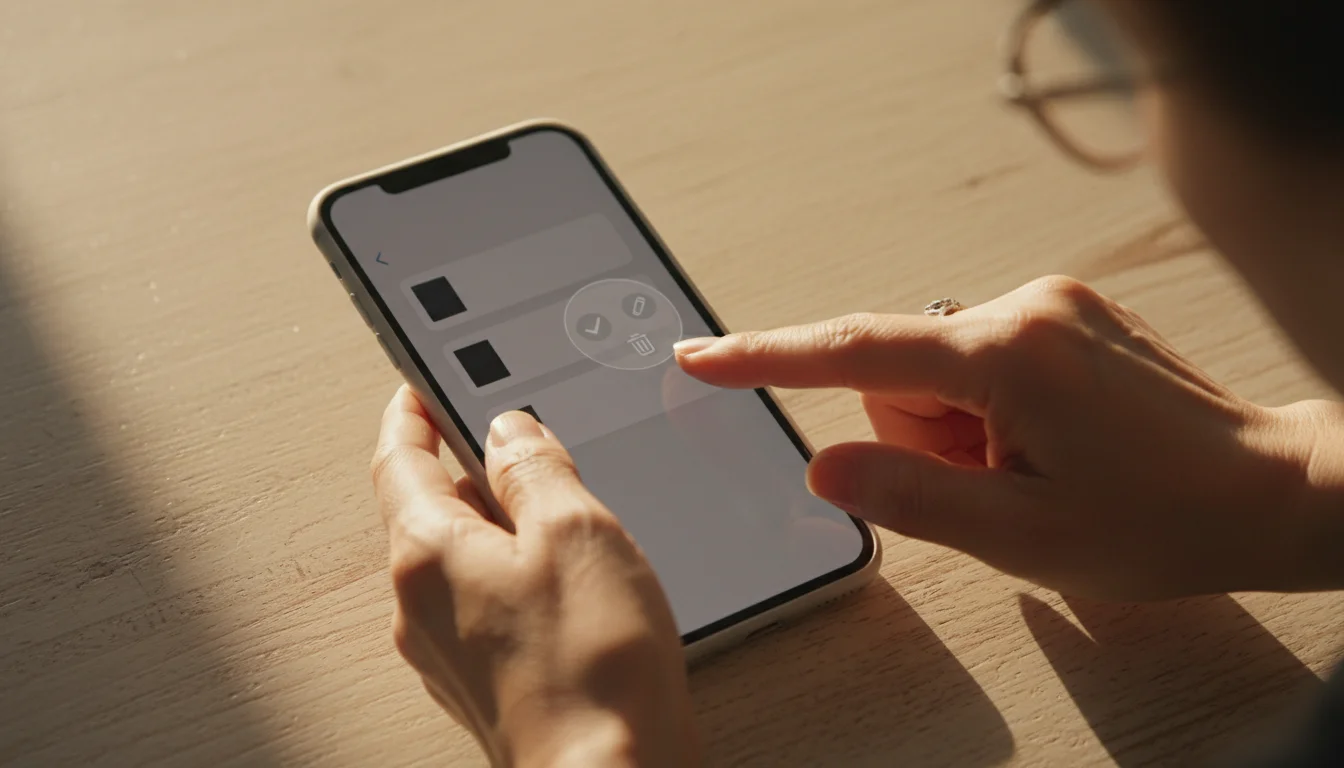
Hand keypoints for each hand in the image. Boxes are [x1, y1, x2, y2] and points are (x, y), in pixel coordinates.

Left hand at [372, 386, 697, 767]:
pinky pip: (485, 605)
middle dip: (469, 470)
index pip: (397, 459)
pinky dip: (514, 577)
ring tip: (562, 516)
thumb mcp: (574, 528)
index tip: (417, 386)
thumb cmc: (591, 668)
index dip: (410, 412)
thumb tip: (511, 431)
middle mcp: (421, 605)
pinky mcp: (483, 684)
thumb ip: (535, 466)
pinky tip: (568, 585)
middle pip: (429, 510)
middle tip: (518, 442)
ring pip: (461, 560)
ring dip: (499, 527)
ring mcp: (448, 651)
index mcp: (427, 553)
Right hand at [676, 276, 1343, 599]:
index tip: (699, 358)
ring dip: (961, 432)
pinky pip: (981, 363)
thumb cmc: (1166, 518)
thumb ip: (906, 497)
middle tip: (996, 486)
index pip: (852, 350)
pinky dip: (990, 413)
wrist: (1274, 492)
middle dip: (923, 438)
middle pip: (900, 375)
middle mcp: (1024, 308)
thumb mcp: (1022, 535)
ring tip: (1034, 470)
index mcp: (1006, 356)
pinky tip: (1051, 446)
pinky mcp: (1067, 317)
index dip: (764, 358)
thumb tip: (822, 468)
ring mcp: (1051, 306)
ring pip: (939, 374)